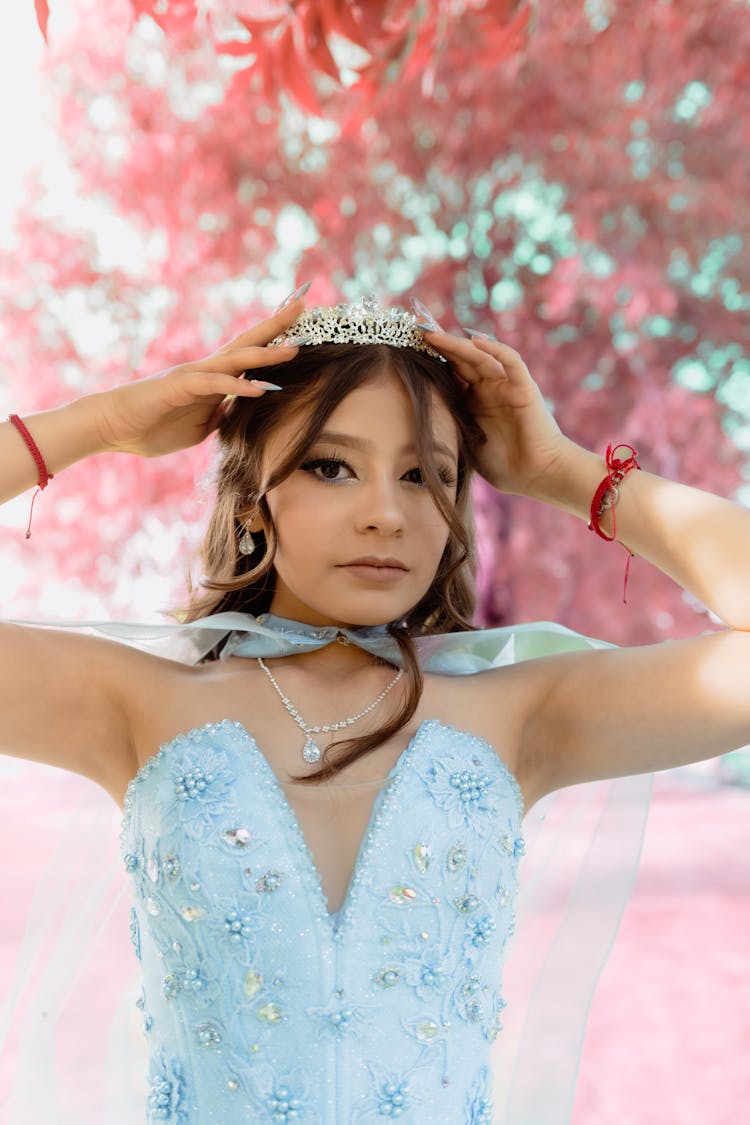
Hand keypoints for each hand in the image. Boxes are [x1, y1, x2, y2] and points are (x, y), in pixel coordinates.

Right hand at [93, 300, 304, 457]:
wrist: (112, 428)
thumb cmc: (153, 427)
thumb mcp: (200, 427)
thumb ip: (221, 415)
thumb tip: (240, 411)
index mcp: (214, 379)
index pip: (250, 355)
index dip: (276, 339)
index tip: (303, 325)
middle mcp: (207, 370)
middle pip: (248, 342)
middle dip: (277, 325)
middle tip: (304, 303)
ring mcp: (193, 376)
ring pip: (235, 359)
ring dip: (266, 353)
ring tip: (295, 347)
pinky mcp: (179, 387)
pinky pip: (215, 385)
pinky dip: (238, 386)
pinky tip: (261, 388)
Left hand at [420, 329, 573, 495]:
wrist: (536, 475)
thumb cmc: (502, 465)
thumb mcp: (464, 443)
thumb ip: (447, 426)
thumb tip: (409, 423)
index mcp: (473, 401)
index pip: (450, 373)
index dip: (431, 361)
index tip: (405, 351)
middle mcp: (488, 389)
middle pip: (462, 360)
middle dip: (440, 347)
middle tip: (415, 334)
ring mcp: (506, 386)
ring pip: (480, 357)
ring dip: (458, 345)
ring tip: (434, 336)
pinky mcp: (524, 388)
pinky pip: (510, 362)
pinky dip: (495, 349)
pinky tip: (475, 341)